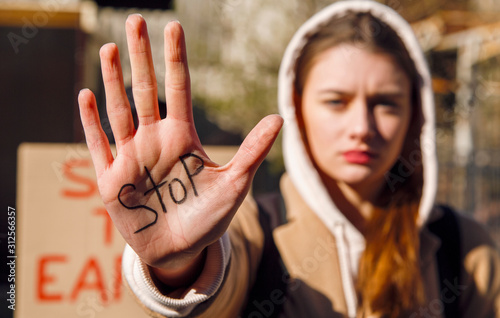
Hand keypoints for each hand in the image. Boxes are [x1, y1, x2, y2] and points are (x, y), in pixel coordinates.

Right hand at [78, 15, 281, 284]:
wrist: (180, 250)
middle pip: (146, 91)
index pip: (179, 88)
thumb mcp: (235, 184)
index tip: (173, 26)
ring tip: (111, 48)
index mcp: (183, 137)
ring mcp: (131, 158)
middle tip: (136, 19)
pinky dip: (92, 123)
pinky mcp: (112, 181)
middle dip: (141, 56)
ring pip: (120, 111)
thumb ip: (252, 152)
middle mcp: (155, 141)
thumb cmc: (209, 218)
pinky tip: (86, 95)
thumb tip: (279, 118)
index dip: (176, 58)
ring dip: (114, 81)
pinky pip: (99, 146)